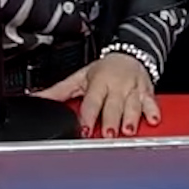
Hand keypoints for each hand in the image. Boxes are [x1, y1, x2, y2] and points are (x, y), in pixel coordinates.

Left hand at [37, 53, 160, 137]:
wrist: (131, 53)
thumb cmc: (104, 69)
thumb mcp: (80, 77)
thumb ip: (58, 91)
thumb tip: (35, 99)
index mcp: (99, 82)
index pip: (93, 101)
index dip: (89, 116)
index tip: (86, 129)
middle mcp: (117, 86)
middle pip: (114, 105)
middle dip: (112, 120)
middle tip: (109, 135)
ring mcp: (133, 90)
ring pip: (133, 105)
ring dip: (131, 119)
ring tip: (128, 131)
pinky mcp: (147, 92)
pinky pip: (151, 102)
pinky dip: (153, 111)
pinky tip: (153, 120)